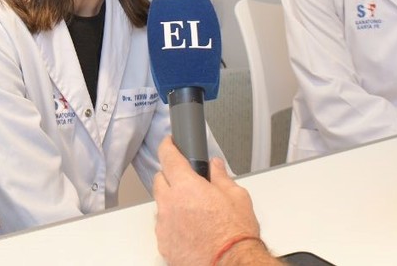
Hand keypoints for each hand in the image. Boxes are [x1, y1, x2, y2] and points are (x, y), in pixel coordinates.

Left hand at [153, 136, 263, 265]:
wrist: (231, 264)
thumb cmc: (235, 235)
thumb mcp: (237, 196)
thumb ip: (221, 177)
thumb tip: (216, 167)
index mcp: (186, 186)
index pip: (168, 157)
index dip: (168, 146)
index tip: (169, 143)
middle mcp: (170, 204)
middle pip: (159, 180)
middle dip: (171, 176)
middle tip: (188, 181)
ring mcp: (164, 226)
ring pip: (161, 205)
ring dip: (172, 202)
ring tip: (194, 210)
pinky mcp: (164, 244)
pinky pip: (163, 226)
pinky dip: (172, 223)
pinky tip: (190, 227)